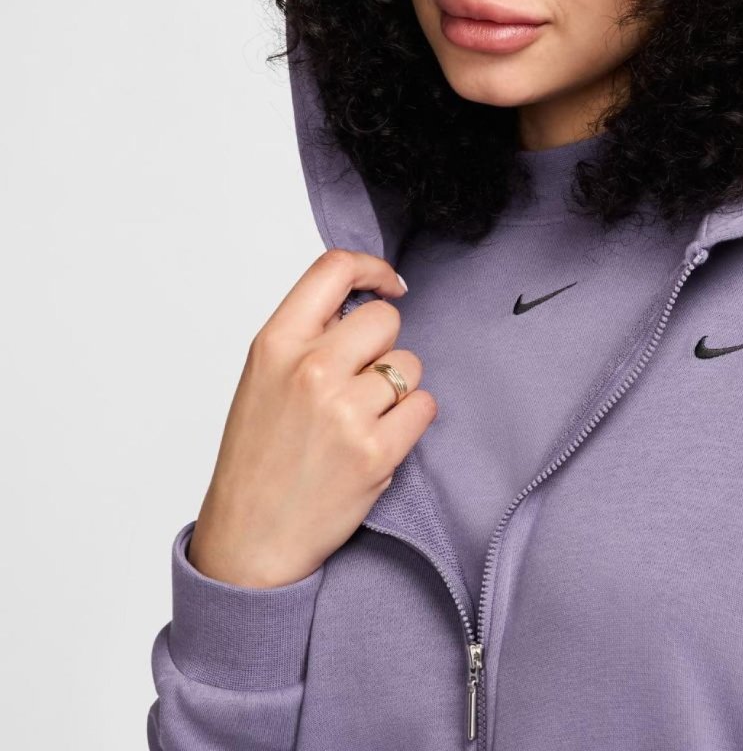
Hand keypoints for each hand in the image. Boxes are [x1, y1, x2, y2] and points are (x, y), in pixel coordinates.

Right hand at [187, 249, 435, 587]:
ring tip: (362, 419)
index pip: (335, 269)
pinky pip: (424, 406)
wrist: (250, 541)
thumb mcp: (263, 378)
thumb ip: (309, 334)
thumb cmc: (257, 458)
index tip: (389, 285)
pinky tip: (379, 440)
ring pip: (410, 365)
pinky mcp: (376, 451)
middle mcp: (311, 369)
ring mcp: (345, 410)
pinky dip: (411, 422)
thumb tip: (366, 299)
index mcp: (276, 344)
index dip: (372, 269)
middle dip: (383, 347)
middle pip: (386, 319)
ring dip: (398, 388)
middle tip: (359, 382)